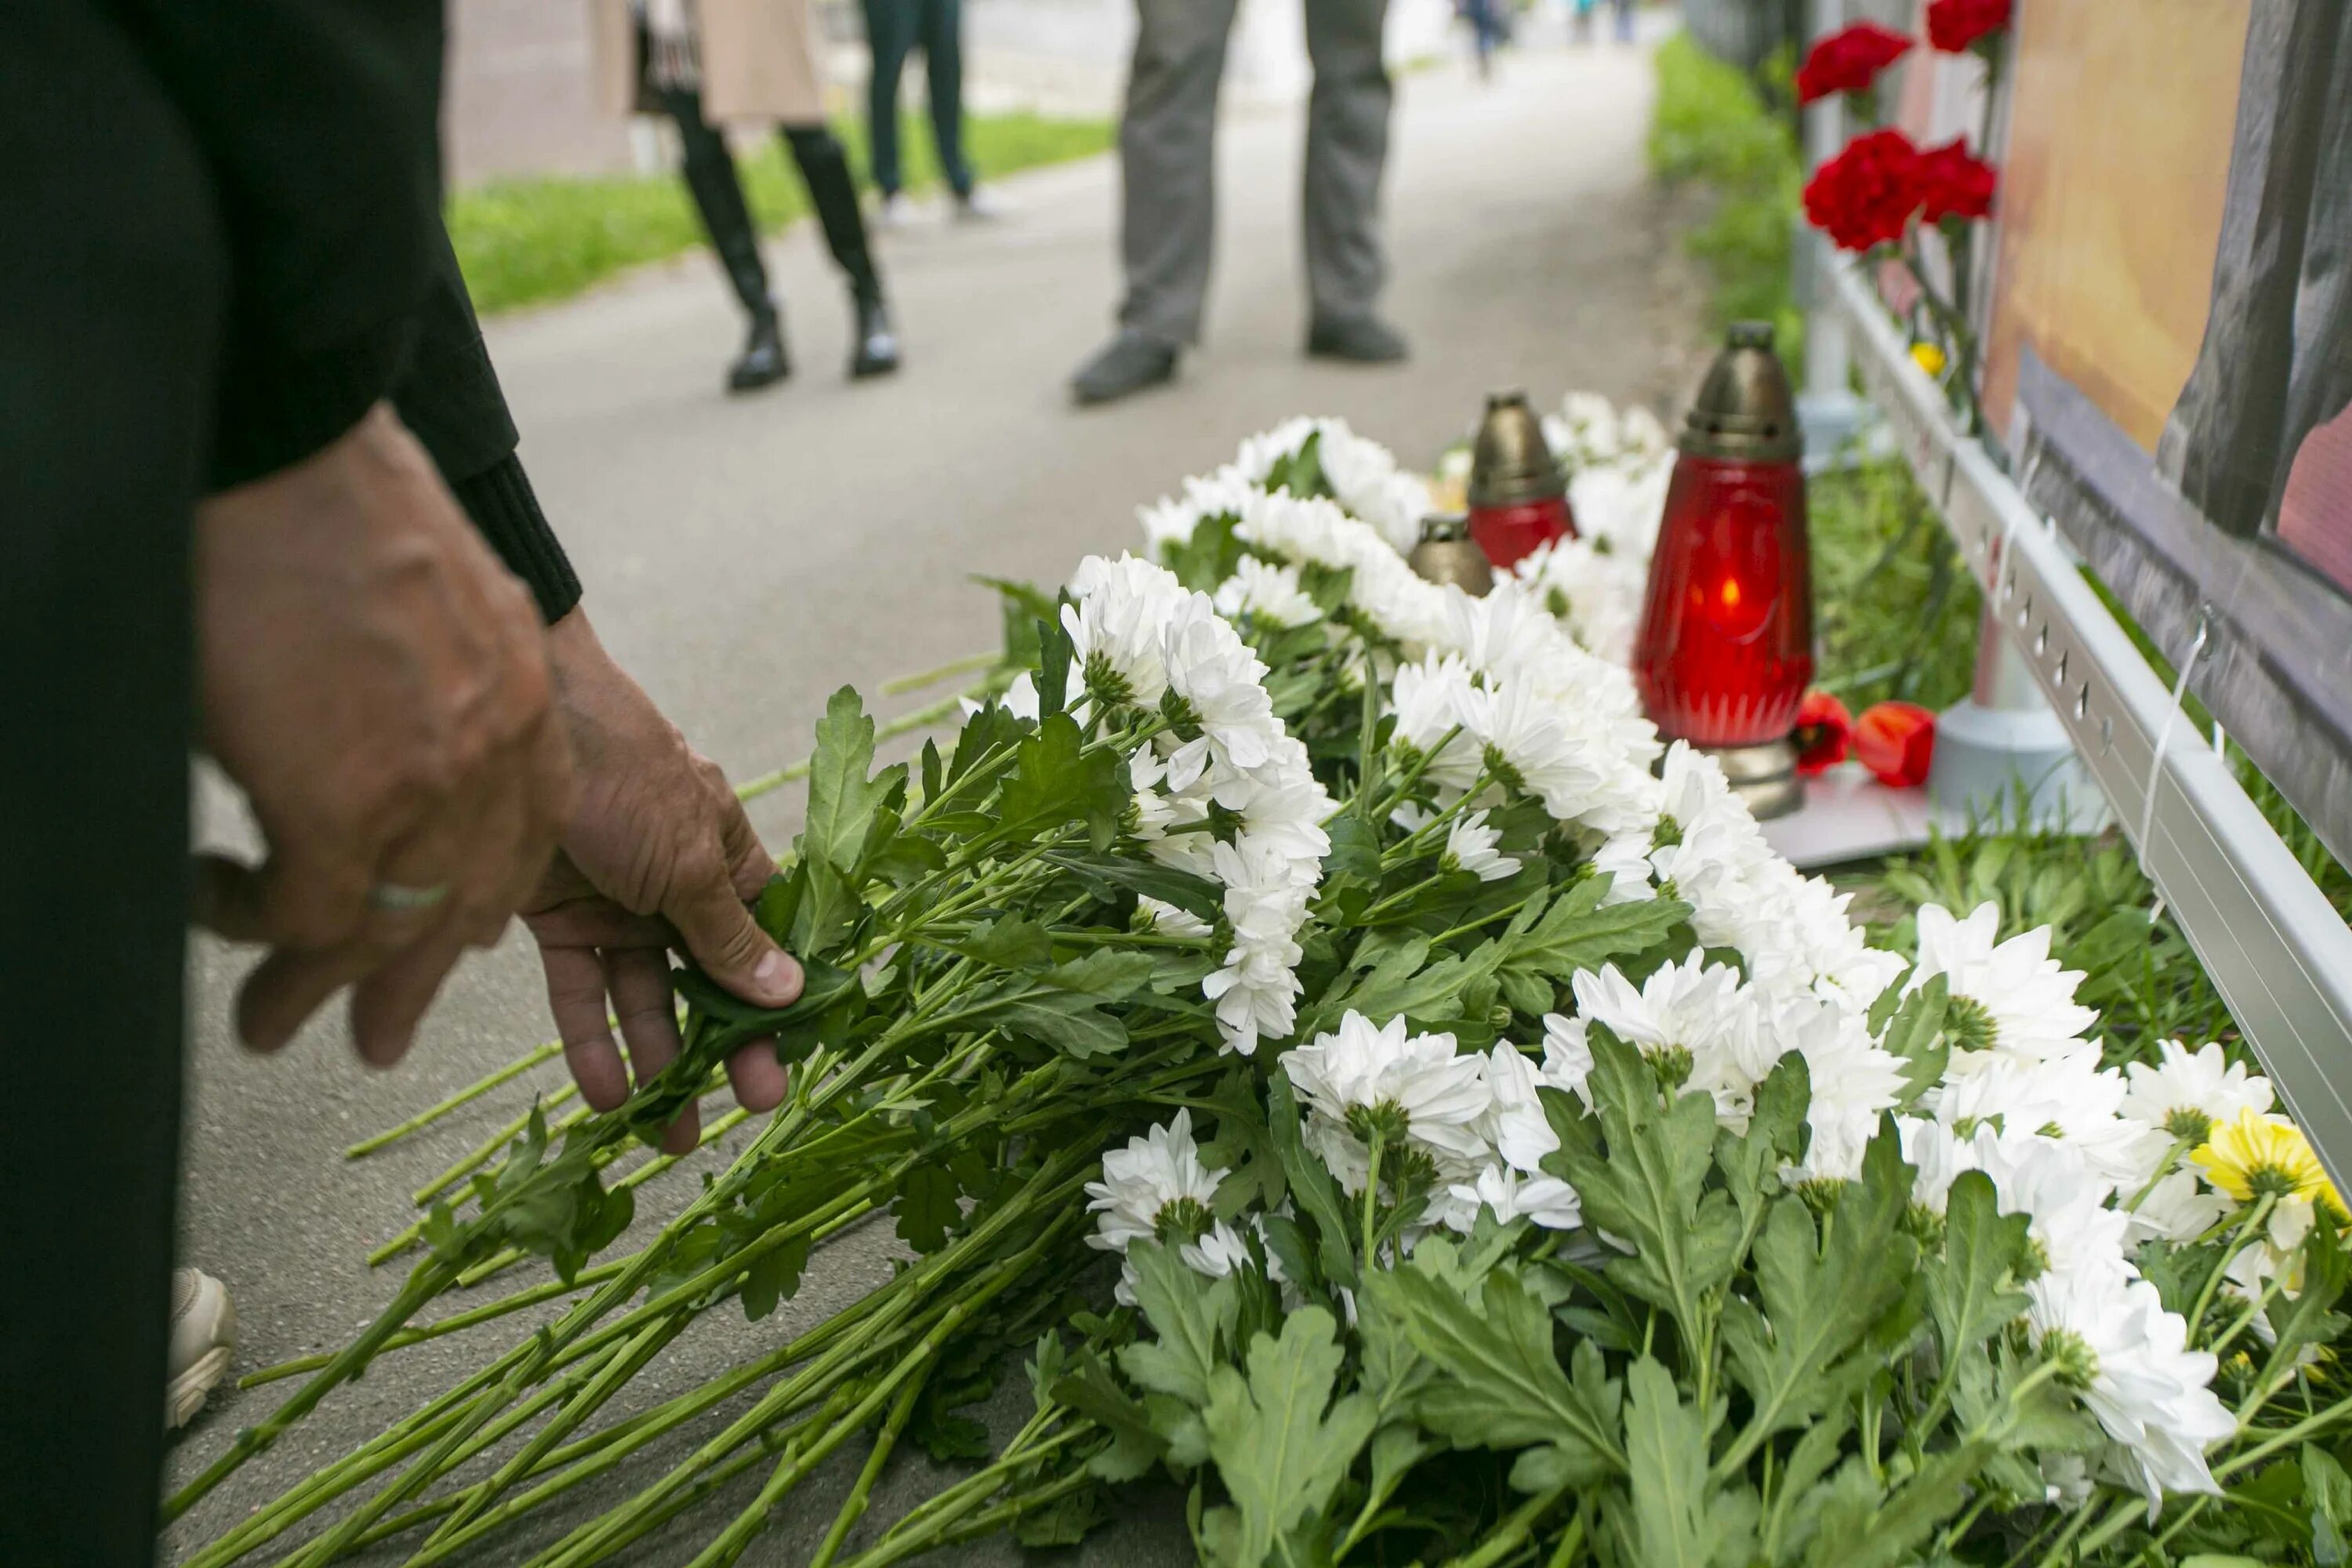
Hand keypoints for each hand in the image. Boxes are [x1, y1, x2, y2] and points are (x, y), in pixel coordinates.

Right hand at [195, 403, 572, 1064]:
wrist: (295, 458)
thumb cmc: (344, 517)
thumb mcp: (439, 609)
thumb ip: (446, 690)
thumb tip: (399, 739)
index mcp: (525, 707)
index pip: (517, 842)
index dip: (470, 900)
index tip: (446, 944)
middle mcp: (496, 757)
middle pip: (459, 902)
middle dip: (409, 978)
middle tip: (377, 1035)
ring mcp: (429, 789)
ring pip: (384, 926)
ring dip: (323, 983)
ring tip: (276, 1025)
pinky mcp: (350, 806)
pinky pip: (311, 910)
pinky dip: (258, 927)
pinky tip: (224, 917)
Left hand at [523, 609, 801, 1152]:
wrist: (516, 721)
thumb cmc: (623, 770)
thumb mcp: (689, 860)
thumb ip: (728, 934)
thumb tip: (786, 989)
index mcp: (726, 856)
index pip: (765, 940)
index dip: (778, 999)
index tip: (790, 1055)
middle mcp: (675, 883)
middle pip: (708, 980)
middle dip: (727, 1047)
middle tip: (747, 1107)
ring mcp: (615, 901)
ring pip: (644, 997)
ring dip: (661, 1061)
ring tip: (672, 1130)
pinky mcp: (554, 916)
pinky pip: (580, 991)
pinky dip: (592, 1042)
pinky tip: (609, 1092)